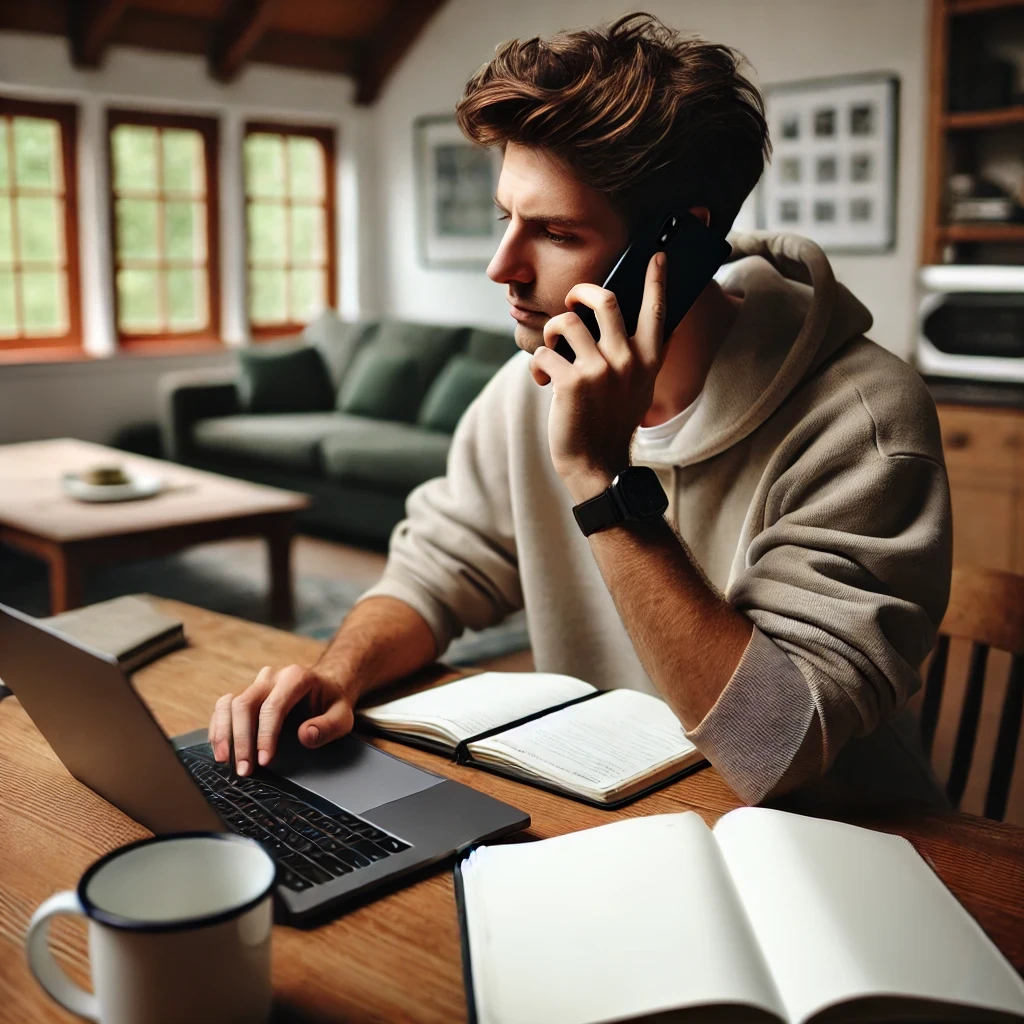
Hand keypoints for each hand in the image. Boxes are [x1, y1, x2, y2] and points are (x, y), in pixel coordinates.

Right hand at [208, 664, 354, 775]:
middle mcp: (272, 677)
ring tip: (224, 760)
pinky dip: (218, 727)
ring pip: (228, 703)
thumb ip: (328, 726)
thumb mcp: (343, 716)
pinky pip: (224, 707)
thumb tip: (306, 736)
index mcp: (296, 677)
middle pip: (244, 704)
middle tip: (244, 769)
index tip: (263, 760)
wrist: (326, 688)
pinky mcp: (246, 693)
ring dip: (223, 733)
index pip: (273, 706)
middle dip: (241, 739)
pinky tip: (220, 749)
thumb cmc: (332, 703)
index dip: (265, 735)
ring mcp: (256, 684)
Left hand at [529, 252, 667, 500]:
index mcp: (648, 360)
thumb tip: (615, 323)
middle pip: (604, 300)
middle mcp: (628, 360)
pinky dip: (538, 365)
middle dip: (580, 290)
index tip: (657, 254)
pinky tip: (543, 380)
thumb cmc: (611, 423)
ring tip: (553, 350)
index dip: (656, 279)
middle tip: (571, 299)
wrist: (596, 464)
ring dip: (552, 332)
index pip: (657, 310)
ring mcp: (600, 370)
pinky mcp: (571, 382)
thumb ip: (634, 357)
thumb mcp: (637, 388)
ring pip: (566, 322)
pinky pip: (545, 353)